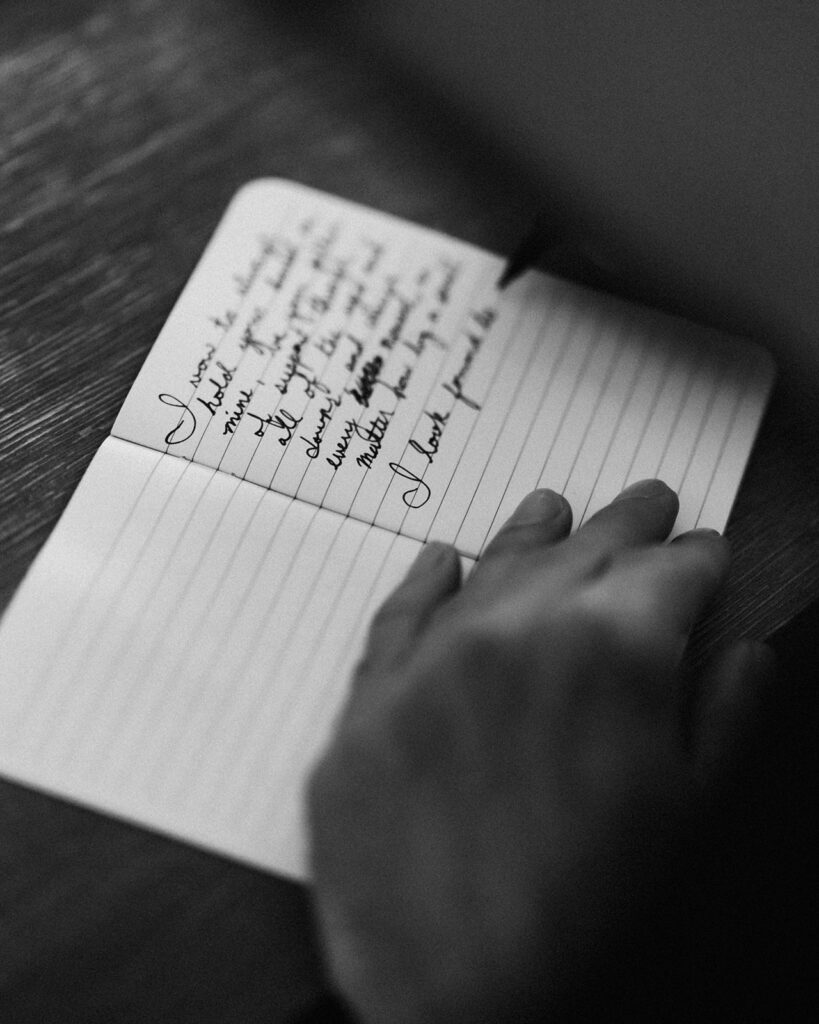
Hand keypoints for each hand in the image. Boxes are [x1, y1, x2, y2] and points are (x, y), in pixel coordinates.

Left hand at [307, 481, 773, 1022]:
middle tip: (650, 503)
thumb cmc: (589, 915)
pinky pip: (398, 614)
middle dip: (626, 525)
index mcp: (612, 647)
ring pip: (493, 566)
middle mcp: (519, 627)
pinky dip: (423, 579)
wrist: (454, 992)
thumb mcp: (691, 814)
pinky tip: (442, 557)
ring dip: (531, 534)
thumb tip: (744, 650)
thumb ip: (725, 714)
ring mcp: (435, 656)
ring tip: (553, 507)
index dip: (696, 559)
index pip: (669, 572)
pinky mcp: (370, 696)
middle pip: (585, 551)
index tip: (705, 552)